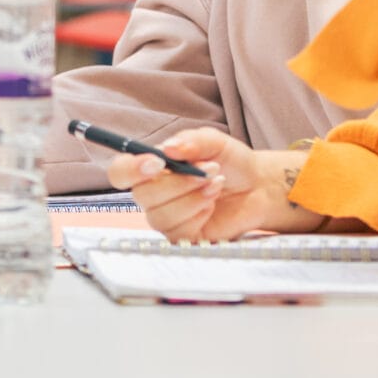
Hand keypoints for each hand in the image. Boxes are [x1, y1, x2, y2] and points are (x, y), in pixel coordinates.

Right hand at [105, 129, 321, 242]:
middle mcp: (153, 194)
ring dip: (192, 198)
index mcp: (151, 168)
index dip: (131, 169)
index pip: (121, 171)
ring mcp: (166, 217)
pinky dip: (199, 215)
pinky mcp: (182, 236)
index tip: (157, 162)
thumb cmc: (230, 162)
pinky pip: (178, 232)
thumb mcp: (214, 141)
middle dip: (178, 182)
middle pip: (142, 196)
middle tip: (208, 169)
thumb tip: (168, 148)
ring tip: (216, 185)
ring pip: (161, 216)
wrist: (257, 186)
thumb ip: (191, 140)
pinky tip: (212, 204)